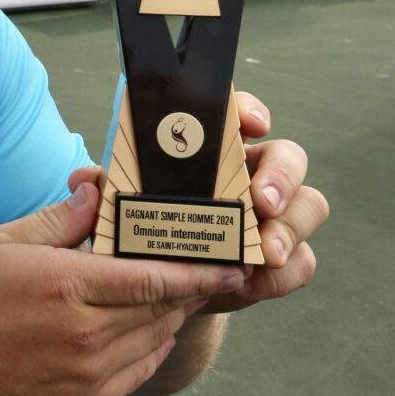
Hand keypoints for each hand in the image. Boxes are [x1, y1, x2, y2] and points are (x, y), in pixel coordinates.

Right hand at [0, 183, 247, 395]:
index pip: (154, 277)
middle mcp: (84, 333)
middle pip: (163, 308)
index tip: (233, 261)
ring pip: (155, 340)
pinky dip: (154, 348)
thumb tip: (98, 191)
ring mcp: (85, 372)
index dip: (201, 271)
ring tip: (182, 294)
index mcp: (66, 285)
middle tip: (215, 268)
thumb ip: (60, 219)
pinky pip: (137, 372)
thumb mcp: (2, 242)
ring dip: (174, 316)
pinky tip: (150, 328)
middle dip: (194, 288)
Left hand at [66, 90, 328, 313]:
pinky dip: (283, 273)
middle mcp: (254, 175)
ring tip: (263, 252)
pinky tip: (253, 283)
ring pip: (308, 206)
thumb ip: (106, 190)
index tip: (251, 122)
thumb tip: (85, 180)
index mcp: (215, 149)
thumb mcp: (121, 207)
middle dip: (281, 177)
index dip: (250, 110)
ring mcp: (276, 217)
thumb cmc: (143, 229)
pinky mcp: (283, 260)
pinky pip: (301, 261)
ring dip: (289, 228)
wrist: (163, 285)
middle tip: (260, 202)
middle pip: (289, 157)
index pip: (240, 113)